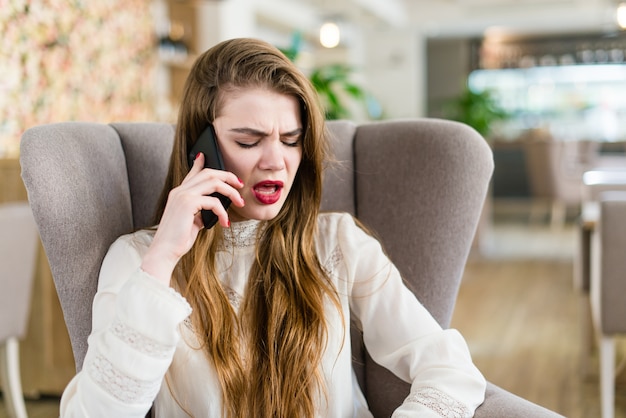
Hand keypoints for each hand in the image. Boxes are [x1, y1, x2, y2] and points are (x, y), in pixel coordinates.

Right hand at [141, 153, 244, 284]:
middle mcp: (180, 191)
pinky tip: (225, 223)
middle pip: (208, 173)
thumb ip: (200, 211)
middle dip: (227, 176)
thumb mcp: (192, 222)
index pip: (192, 173)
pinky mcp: (188, 204)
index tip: (205, 155)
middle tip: (239, 185)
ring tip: (239, 202)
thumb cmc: (178, 240)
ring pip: (213, 182)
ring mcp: (183, 196)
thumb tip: (215, 207)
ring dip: (231, 191)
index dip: (200, 163)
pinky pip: (213, 201)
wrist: (164, 251)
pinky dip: (223, 212)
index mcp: (179, 194)